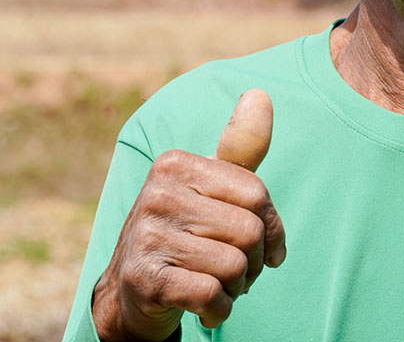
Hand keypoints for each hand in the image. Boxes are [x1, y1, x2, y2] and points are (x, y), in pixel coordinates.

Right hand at [92, 89, 285, 341]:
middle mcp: (157, 193)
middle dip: (253, 261)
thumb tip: (260, 94)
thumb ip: (240, 148)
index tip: (260, 243)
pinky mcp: (144, 278)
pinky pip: (212, 295)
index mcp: (176, 164)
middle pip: (249, 231)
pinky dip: (219, 309)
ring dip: (236, 287)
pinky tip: (206, 306)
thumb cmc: (185, 231)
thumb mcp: (212, 186)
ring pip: (234, 265)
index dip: (271, 227)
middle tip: (235, 269)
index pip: (257, 194)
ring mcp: (147, 235)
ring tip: (217, 284)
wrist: (131, 289)